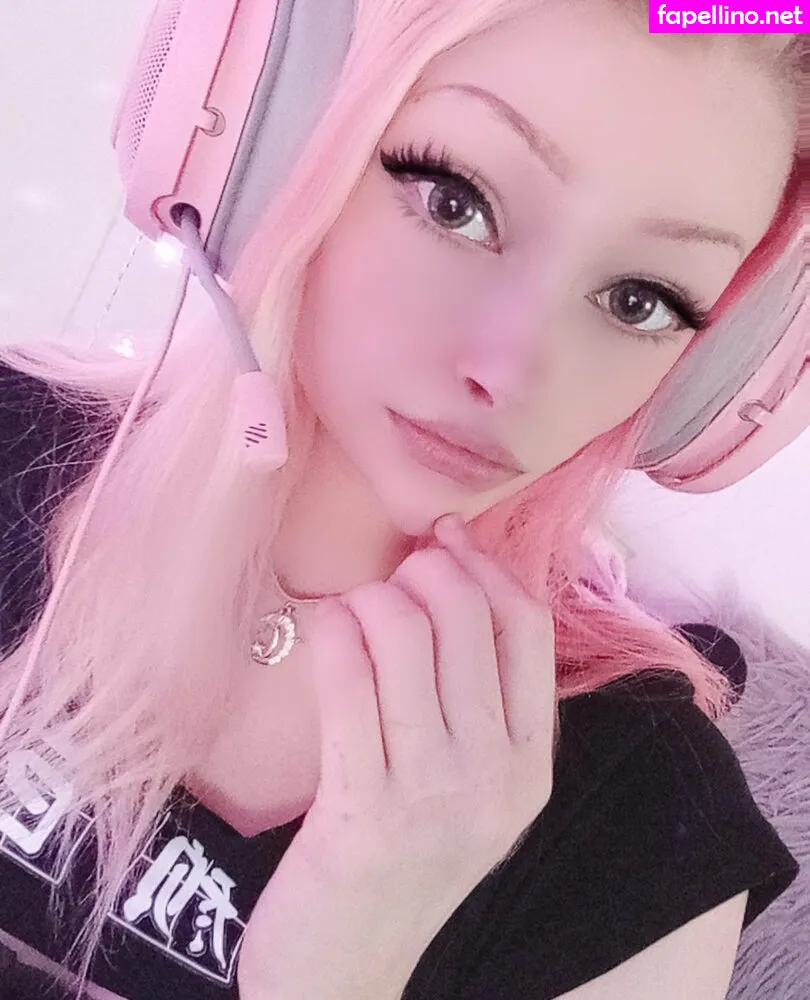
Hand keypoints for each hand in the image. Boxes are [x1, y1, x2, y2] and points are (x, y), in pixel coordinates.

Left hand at [237, 514, 556, 999]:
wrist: (348, 969)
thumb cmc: (405, 856)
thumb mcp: (471, 785)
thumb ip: (479, 699)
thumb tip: (457, 578)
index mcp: (533, 763)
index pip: (530, 627)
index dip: (485, 564)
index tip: (444, 537)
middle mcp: (496, 775)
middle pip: (469, 618)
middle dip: (422, 570)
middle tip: (390, 576)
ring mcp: (433, 795)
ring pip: (408, 638)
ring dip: (371, 599)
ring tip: (352, 611)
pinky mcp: (363, 812)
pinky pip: (349, 685)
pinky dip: (334, 634)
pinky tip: (324, 627)